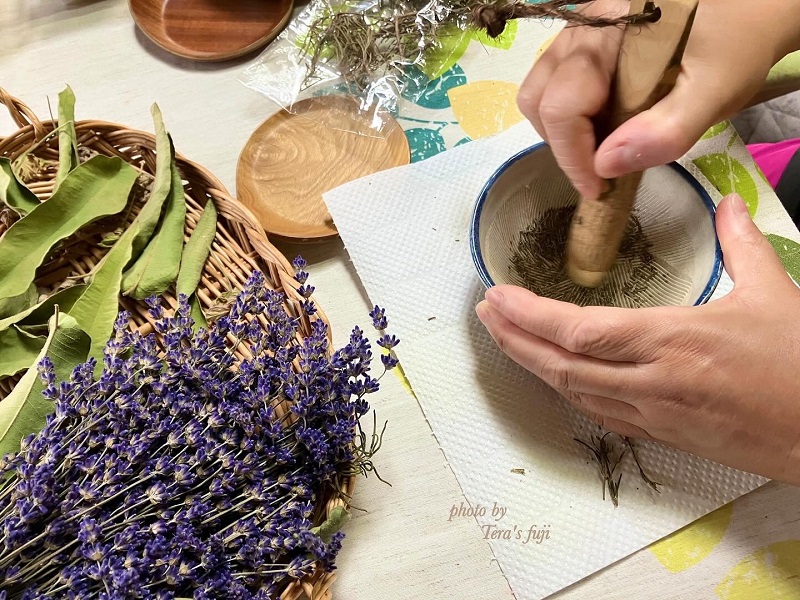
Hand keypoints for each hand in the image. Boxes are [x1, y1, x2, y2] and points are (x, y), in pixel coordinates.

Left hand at [476, 194, 799, 484]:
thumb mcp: (774, 293)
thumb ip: (741, 243)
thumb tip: (727, 202)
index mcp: (672, 340)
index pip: (579, 330)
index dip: (529, 316)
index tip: (497, 295)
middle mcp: (651, 381)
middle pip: (561, 365)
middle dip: (514, 340)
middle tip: (485, 315)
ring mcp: (652, 413)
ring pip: (573, 392)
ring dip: (532, 365)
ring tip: (505, 338)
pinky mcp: (661, 433)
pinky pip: (598, 412)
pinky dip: (567, 390)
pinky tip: (553, 374)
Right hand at [517, 0, 799, 199]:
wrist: (754, 9)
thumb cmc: (737, 46)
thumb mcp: (714, 92)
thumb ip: (665, 131)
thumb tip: (604, 166)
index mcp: (609, 35)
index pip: (561, 104)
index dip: (573, 155)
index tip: (598, 188)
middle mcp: (583, 29)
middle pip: (538, 97)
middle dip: (562, 144)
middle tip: (599, 170)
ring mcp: (580, 33)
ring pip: (539, 90)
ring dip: (563, 130)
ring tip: (604, 147)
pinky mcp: (583, 42)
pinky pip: (554, 82)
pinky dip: (571, 114)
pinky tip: (607, 125)